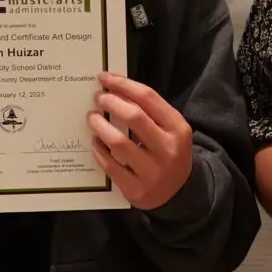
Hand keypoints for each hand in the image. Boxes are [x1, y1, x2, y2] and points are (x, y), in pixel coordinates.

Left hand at [88, 73, 196, 210]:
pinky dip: (99, 151)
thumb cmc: (168, 153)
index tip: (105, 78)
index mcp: (178, 129)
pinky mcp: (137, 190)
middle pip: (134, 116)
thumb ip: (150, 113)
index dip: (123, 85)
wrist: (179, 193)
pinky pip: (111, 166)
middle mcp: (168, 149)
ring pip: (118, 142)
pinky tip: (95, 142)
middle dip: (111, 103)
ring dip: (100, 126)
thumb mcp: (171, 131)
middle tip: (98, 98)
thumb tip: (115, 90)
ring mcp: (153, 172)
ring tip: (92, 118)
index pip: (149, 98)